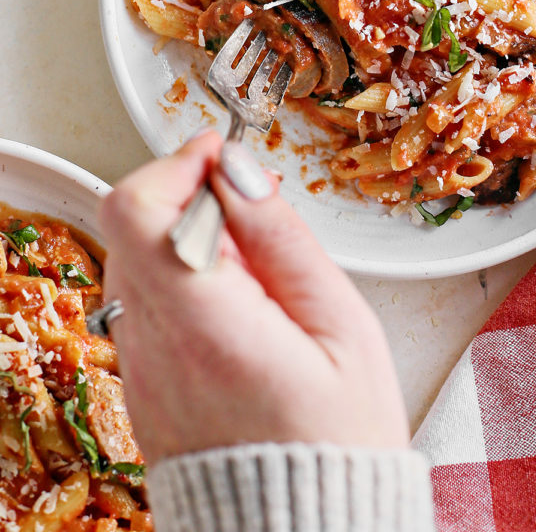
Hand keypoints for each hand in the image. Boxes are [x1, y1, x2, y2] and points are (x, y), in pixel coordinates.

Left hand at [99, 133, 409, 464]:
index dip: (175, 163)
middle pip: (132, 224)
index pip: (137, 209)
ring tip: (256, 261)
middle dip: (189, 193)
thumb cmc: (340, 440)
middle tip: (252, 205)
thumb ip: (283, 239)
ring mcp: (143, 368)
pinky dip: (184, 277)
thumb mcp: (340, 325)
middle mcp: (156, 346)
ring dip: (187, 234)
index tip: (222, 156)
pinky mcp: (146, 383)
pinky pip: (146, 301)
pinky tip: (240, 301)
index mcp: (205, 326)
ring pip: (137, 258)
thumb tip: (240, 171)